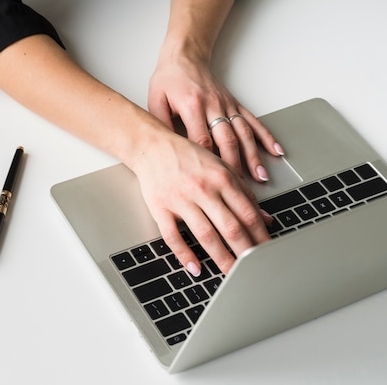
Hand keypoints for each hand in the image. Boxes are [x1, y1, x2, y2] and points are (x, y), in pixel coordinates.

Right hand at [128, 129, 271, 274]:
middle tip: (255, 270)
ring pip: (205, 234)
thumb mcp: (220, 167)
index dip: (260, 237)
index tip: (267, 252)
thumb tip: (264, 218)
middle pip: (230, 227)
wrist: (151, 146)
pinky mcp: (160, 208)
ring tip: (231, 274)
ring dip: (221, 257)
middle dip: (245, 252)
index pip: (247, 214)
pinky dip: (184, 254)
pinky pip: (173, 236)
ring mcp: (181, 200)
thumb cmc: (186, 156)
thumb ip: (243, 193)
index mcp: (222, 179)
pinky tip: (195, 268)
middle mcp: (203, 189)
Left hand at [148, 55, 284, 181]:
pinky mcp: (234, 104)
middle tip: (240, 187)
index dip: (208, 161)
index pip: (202, 139)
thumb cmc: (168, 79)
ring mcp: (226, 105)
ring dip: (253, 156)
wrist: (184, 56)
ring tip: (261, 176)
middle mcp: (213, 106)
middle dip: (235, 165)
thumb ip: (162, 125)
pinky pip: (252, 121)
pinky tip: (276, 151)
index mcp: (192, 106)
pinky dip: (266, 137)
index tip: (213, 180)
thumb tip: (169, 152)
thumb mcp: (156, 101)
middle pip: (227, 140)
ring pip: (244, 133)